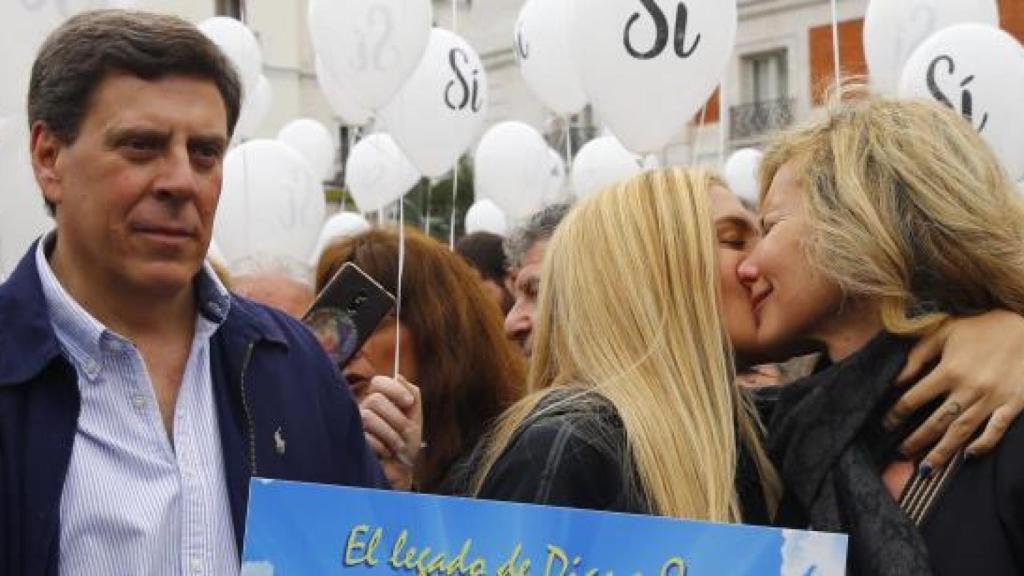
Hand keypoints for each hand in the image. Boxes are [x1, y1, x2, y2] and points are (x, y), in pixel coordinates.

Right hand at [358, 375, 422, 489]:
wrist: (401, 469)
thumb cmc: (407, 442)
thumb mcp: (415, 417)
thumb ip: (413, 394)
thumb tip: (399, 376)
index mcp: (379, 400)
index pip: (378, 382)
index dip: (394, 389)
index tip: (408, 403)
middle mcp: (364, 409)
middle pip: (375, 400)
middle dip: (396, 418)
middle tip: (405, 431)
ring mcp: (356, 425)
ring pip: (368, 417)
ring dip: (390, 434)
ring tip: (398, 445)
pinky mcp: (353, 441)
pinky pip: (364, 436)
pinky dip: (382, 446)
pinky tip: (386, 452)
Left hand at [884, 310, 1023, 471]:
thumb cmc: (982, 328)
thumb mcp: (945, 331)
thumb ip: (918, 354)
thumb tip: (897, 379)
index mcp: (949, 370)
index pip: (913, 399)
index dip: (896, 414)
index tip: (886, 424)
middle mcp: (968, 388)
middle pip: (936, 422)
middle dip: (916, 440)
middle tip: (901, 452)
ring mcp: (992, 399)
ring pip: (962, 432)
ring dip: (942, 452)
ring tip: (925, 468)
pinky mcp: (1014, 404)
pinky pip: (997, 430)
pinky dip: (984, 445)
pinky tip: (969, 457)